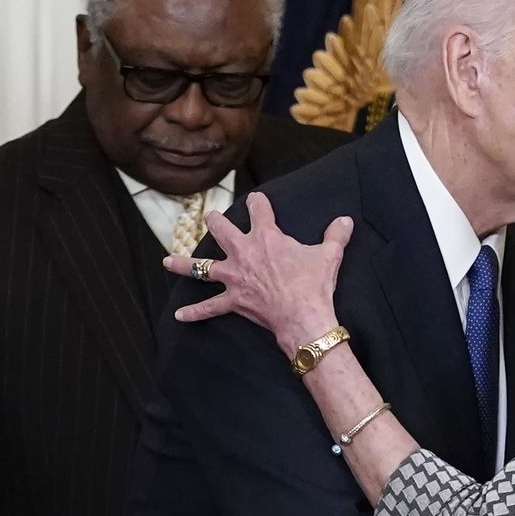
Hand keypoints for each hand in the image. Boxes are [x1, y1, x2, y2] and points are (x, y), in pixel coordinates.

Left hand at [162, 192, 353, 355]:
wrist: (303, 316)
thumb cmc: (314, 284)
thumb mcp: (329, 255)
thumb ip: (336, 235)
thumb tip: (346, 220)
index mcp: (266, 237)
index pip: (258, 209)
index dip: (257, 202)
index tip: (256, 199)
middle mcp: (243, 252)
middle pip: (221, 230)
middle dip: (215, 222)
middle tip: (212, 218)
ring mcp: (234, 277)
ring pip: (200, 267)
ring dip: (184, 264)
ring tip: (168, 261)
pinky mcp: (233, 300)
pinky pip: (209, 307)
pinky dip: (195, 313)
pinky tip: (180, 315)